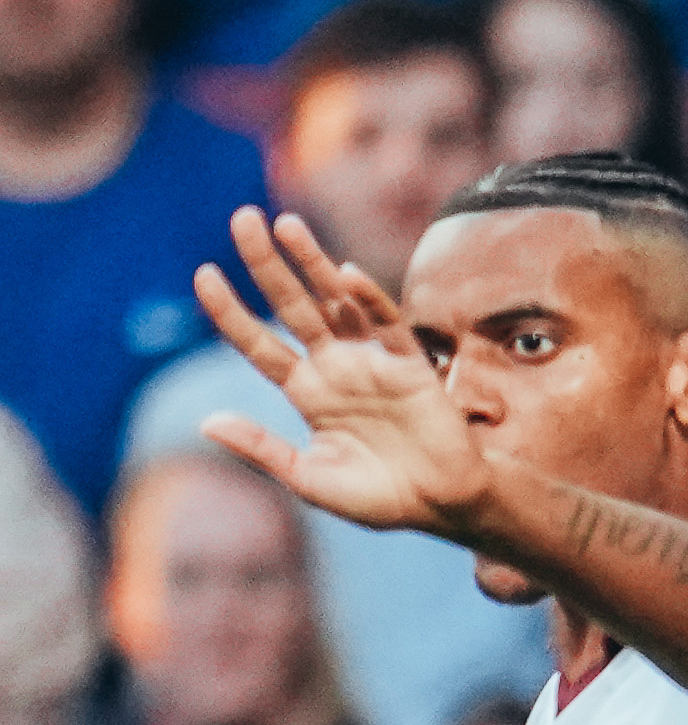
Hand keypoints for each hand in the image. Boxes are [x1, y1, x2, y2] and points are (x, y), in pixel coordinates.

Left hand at [193, 209, 494, 543]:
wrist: (446, 506)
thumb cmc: (381, 499)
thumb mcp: (311, 480)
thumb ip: (263, 449)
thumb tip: (206, 421)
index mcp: (307, 393)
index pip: (259, 343)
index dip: (231, 311)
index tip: (204, 274)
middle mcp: (335, 368)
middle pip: (291, 307)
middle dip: (266, 264)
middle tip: (242, 218)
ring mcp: (372, 363)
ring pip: (335, 302)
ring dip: (312, 263)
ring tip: (286, 223)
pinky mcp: (411, 366)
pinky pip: (387, 325)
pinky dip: (369, 300)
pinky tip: (347, 276)